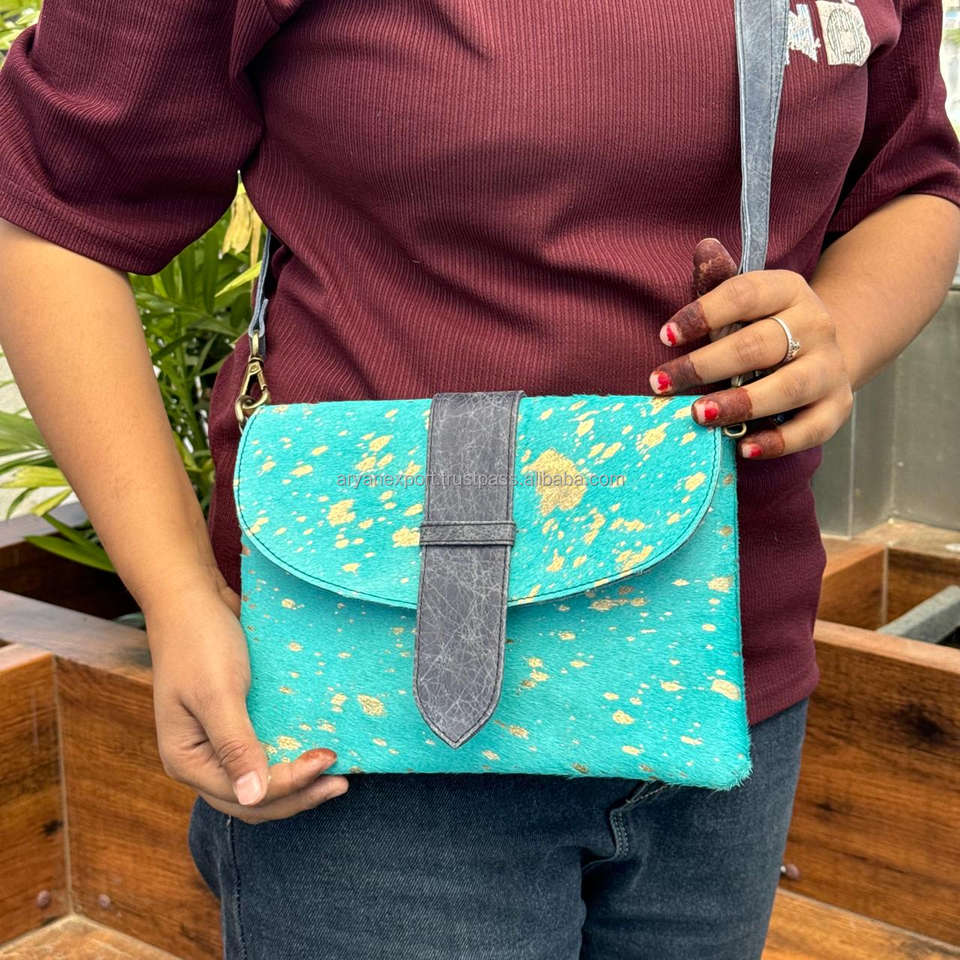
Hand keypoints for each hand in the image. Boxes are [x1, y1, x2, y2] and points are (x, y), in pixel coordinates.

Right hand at [147, 579, 348, 823]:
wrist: (194, 598)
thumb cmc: (200, 642)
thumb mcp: (217, 693)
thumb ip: (235, 744)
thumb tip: (253, 798)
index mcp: (186, 760)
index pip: (244, 794)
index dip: (288, 785)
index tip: (327, 760)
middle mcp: (200, 760)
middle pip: (252, 800)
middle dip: (297, 795)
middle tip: (340, 782)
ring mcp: (217, 744)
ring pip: (259, 784)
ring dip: (295, 785)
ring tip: (334, 776)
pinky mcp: (235, 725)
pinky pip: (263, 755)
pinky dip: (288, 761)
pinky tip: (314, 753)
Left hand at [647, 238, 854, 458]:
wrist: (821, 353)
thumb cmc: (762, 326)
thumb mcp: (742, 299)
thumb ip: (719, 281)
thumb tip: (704, 248)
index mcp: (788, 290)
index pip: (744, 295)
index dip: (702, 314)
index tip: (664, 336)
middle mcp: (815, 325)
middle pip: (758, 345)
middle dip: (706, 366)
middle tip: (661, 383)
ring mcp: (829, 368)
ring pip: (787, 387)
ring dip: (740, 403)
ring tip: (699, 414)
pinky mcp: (837, 407)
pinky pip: (810, 429)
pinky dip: (777, 442)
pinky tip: (743, 449)